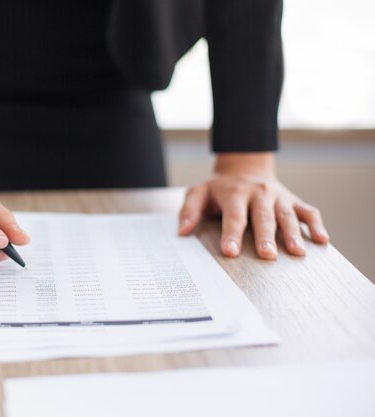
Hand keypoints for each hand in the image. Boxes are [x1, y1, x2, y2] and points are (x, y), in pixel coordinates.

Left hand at [178, 152, 328, 259]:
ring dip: (293, 233)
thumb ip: (189, 211)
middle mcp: (258, 194)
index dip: (230, 234)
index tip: (229, 252)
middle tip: (267, 255)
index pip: (233, 216)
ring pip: (287, 215)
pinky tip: (322, 240)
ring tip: (297, 252)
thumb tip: (182, 232)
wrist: (245, 168)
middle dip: (265, 236)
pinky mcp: (293, 200)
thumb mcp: (198, 193)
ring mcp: (278, 197)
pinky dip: (316, 225)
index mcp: (234, 193)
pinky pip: (308, 211)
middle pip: (262, 217)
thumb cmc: (219, 189)